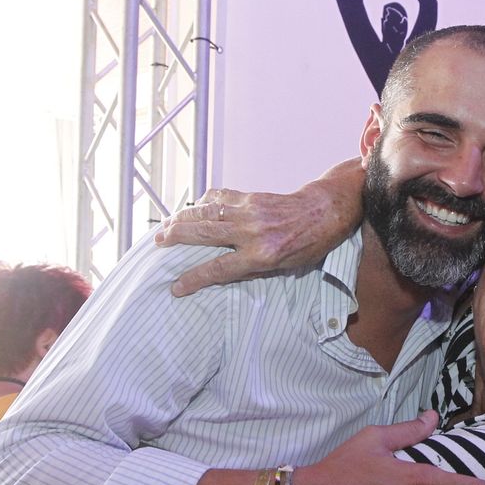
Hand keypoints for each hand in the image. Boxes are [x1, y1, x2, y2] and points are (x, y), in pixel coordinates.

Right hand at [155, 160, 363, 295]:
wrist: (326, 210)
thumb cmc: (310, 244)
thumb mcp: (286, 267)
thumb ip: (254, 268)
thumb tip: (223, 272)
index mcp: (263, 255)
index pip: (219, 269)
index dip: (194, 278)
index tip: (175, 286)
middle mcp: (252, 232)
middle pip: (203, 234)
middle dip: (176, 238)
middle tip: (158, 244)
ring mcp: (250, 211)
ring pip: (206, 213)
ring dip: (182, 219)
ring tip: (165, 227)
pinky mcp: (251, 197)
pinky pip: (220, 198)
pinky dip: (203, 203)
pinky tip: (193, 209)